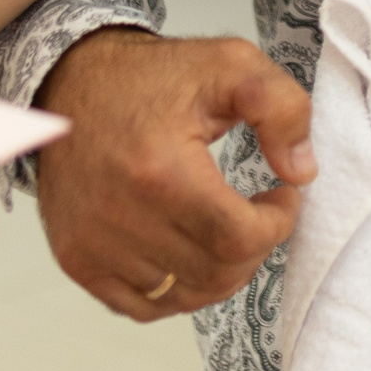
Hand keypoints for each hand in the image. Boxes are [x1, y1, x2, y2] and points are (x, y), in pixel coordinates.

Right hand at [33, 29, 312, 321]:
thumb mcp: (230, 64)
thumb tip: (300, 173)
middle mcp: (119, 216)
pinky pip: (143, 306)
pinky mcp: (77, 259)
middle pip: (215, 273)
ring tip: (225, 229)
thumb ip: (282, 108)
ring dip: (219, 271)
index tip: (282, 197)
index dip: (278, 224)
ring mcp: (92, 245)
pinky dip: (176, 290)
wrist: (69, 85)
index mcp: (159, 169)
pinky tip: (188, 250)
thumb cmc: (152, 77)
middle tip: (257, 214)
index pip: (239, 237)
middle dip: (253, 247)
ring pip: (184, 297)